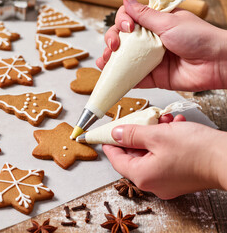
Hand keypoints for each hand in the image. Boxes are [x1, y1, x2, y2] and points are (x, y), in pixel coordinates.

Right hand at [96, 0, 226, 91]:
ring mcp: (150, 59)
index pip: (129, 19)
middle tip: (114, 46)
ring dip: (110, 60)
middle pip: (122, 39)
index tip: (127, 27)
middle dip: (112, 41)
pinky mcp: (153, 77)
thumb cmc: (200, 38)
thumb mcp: (169, 22)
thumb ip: (144, 15)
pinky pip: (132, 78)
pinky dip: (120, 78)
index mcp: (155, 24)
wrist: (217, 63)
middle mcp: (150, 40)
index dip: (122, 22)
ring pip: (123, 59)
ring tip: (105, 61)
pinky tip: (110, 75)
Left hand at [102, 114, 226, 198]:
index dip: (110, 144)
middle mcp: (154, 183)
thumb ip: (132, 134)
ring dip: (154, 134)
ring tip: (163, 120)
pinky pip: (165, 157)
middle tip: (139, 120)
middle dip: (137, 135)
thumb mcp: (157, 135)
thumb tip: (116, 134)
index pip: (116, 160)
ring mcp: (168, 182)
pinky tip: (175, 127)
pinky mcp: (180, 176)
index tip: (106, 134)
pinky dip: (167, 141)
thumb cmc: (197, 150)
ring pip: (151, 153)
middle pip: (134, 156)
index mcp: (143, 176)